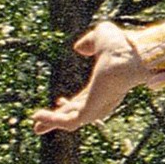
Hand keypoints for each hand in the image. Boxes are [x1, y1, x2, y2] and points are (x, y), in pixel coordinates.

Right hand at [35, 22, 153, 133]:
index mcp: (105, 86)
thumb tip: (78, 48)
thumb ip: (90, 41)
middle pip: (75, 115)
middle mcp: (102, 100)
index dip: (71, 102)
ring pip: (71, 121)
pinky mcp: (91, 113)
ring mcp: (97, 108)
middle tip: (38, 126)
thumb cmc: (122, 45)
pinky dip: (52, 120)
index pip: (86, 99)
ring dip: (52, 122)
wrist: (130, 55)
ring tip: (35, 125)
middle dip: (56, 119)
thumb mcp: (102, 37)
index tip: (59, 101)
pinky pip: (68, 122)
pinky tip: (37, 115)